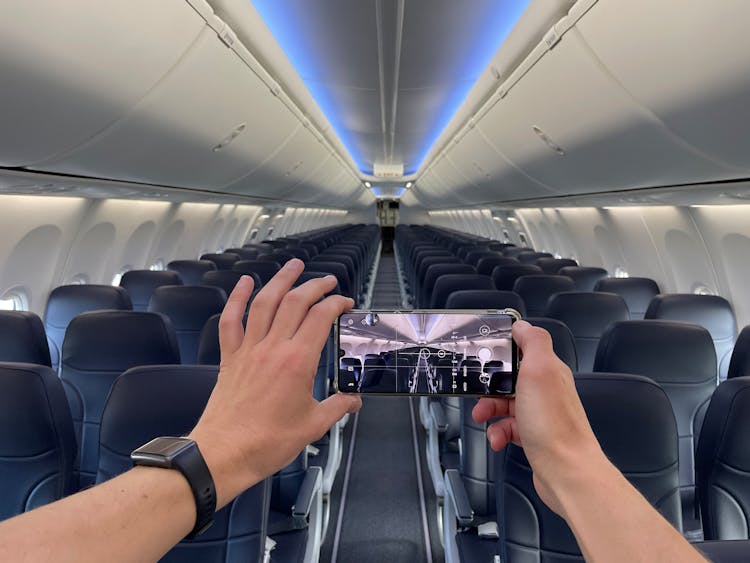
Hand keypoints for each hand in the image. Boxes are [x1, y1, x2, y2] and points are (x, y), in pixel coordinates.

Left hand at [189, 259, 361, 507]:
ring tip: (294, 265)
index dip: (335, 304)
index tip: (345, 303)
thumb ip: (337, 407)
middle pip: (295, 302)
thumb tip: (354, 400)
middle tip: (328, 280)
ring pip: (265, 303)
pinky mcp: (230, 357)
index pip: (320, 318)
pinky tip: (244, 283)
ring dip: (280, 280)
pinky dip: (236, 298)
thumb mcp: (313, 426)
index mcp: (298, 362)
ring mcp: (249, 349)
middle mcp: (273, 348)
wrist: (225, 453)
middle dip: (314, 286)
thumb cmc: (269, 442)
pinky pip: (231, 320)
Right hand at [472, 320, 603, 515]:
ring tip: (483, 420)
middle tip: (478, 395)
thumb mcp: (540, 371)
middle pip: (509, 379)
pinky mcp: (534, 436)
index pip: (523, 350)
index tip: (483, 356)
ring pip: (505, 405)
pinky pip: (508, 428)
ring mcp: (540, 415)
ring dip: (489, 412)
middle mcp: (546, 391)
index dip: (501, 352)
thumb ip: (533, 342)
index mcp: (549, 371)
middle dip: (489, 387)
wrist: (566, 471)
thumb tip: (523, 325)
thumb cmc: (554, 424)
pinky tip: (498, 439)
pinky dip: (498, 433)